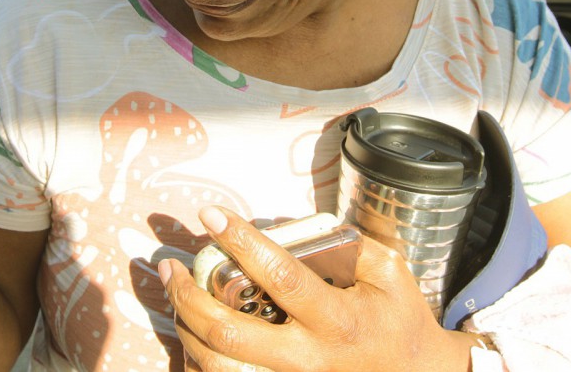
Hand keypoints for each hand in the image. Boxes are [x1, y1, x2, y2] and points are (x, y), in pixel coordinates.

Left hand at [160, 206, 472, 370]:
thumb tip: (297, 223)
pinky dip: (199, 357)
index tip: (211, 214)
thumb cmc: (399, 318)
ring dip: (185, 328)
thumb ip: (348, 243)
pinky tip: (189, 330)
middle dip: (189, 297)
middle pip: (230, 332)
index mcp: (336, 319)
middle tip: (170, 266)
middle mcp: (309, 357)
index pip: (279, 275)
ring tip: (174, 294)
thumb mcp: (388, 271)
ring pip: (218, 365)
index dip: (240, 242)